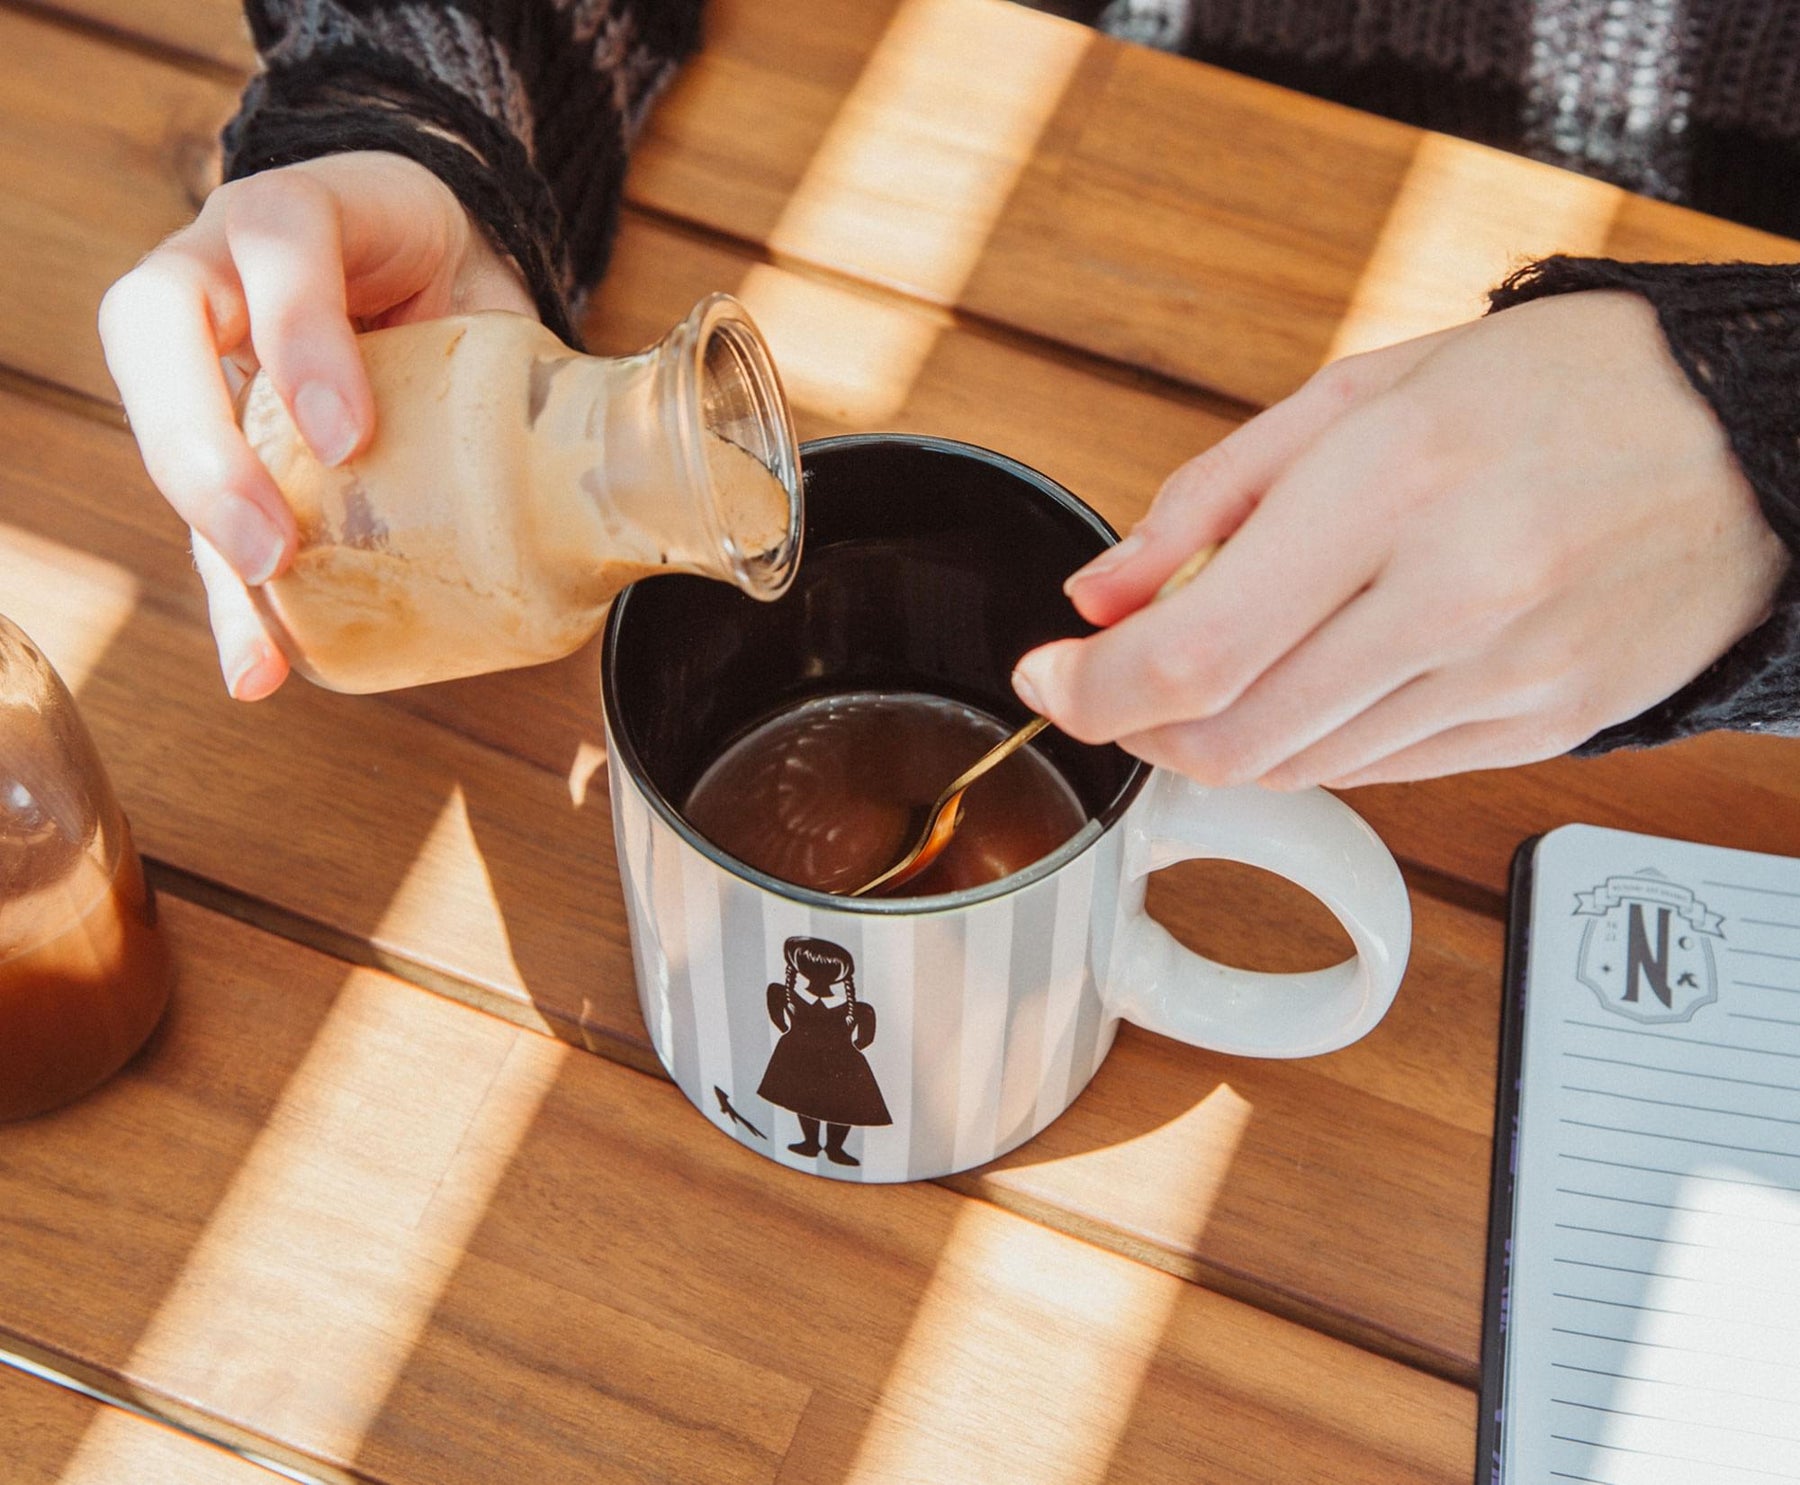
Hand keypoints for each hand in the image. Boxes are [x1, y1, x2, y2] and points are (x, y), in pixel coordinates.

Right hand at [99, 151, 534, 699]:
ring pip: (165, 436)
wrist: (427, 271)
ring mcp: (206, 358)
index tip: (348, 435)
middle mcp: (223, 274)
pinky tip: (262, 668)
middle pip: (156, 328)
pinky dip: (237, 601)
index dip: (301, 333)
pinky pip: (208, 517)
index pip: (281, 236)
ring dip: (207, 551)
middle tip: (268, 551)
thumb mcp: (491, 280)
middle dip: (201, 452)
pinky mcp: (223, 442)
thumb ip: (531, 354)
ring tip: (259, 649)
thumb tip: (634, 473)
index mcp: (297, 216)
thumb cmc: (450, 274)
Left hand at [1012, 291, 1790, 787]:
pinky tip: (1322, 678)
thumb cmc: (1558, 389)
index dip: (1090, 691)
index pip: (1193, 652)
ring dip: (1221, 735)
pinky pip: (1379, 773)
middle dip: (1141, 726)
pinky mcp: (1540, 732)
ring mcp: (1503, 680)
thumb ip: (1210, 501)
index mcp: (1392, 485)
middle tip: (1118, 682)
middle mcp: (1450, 596)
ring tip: (1227, 662)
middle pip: (1230, 738)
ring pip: (1296, 767)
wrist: (1752, 442)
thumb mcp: (1362, 393)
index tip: (1047, 678)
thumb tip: (1100, 599)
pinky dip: (1313, 741)